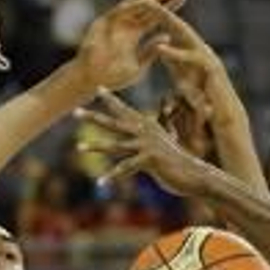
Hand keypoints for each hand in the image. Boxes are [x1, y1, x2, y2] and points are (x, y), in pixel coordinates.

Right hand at [75, 0, 185, 91]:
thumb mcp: (138, 66)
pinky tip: (150, 1)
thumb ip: (150, 51)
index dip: (168, 7)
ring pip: (134, 2)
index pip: (154, 17)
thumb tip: (167, 36)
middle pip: (146, 5)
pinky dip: (134, 6)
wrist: (91, 81)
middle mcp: (124, 24)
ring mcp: (113, 21)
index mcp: (133, 34)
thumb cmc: (113, 77)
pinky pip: (121, 11)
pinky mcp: (103, 23)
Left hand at [77, 90, 215, 195]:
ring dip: (96, 147)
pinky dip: (113, 176)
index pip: (125, 110)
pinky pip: (126, 168)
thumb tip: (165, 105)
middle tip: (75, 111)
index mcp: (147, 125)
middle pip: (114, 122)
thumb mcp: (167, 138)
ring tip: (79, 147)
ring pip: (116, 145)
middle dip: (94, 117)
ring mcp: (147, 144)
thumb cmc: (177, 158)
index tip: (98, 88)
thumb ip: (163, 122)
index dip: (111, 100)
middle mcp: (145, 131)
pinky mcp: (149, 159)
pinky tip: (100, 181)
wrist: (193, 173)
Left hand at [149, 6, 235, 128]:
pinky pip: (190, 59)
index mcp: (193, 51)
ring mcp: (208, 56)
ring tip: (152, 10)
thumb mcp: (183, 77)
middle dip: (162, 12)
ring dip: (168, 22)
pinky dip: (174, 53)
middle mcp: (201, 49)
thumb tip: (160, 47)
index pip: (173, 30)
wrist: (224, 117)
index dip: (158, 18)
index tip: (141, 7)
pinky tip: (159, 48)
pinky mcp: (211, 69)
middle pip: (178, 27)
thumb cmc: (204, 100)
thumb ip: (173, 61)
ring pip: (186, 35)